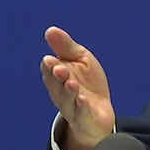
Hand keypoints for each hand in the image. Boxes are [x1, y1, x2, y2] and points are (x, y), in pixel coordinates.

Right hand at [41, 26, 114, 149]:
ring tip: (71, 83)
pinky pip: (81, 114)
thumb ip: (66, 47)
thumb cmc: (87, 84)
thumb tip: (50, 30)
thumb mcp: (80, 60)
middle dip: (58, 77)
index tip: (50, 59)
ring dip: (69, 92)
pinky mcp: (85, 119)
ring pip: (68, 101)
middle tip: (60, 69)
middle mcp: (61, 93)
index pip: (50, 71)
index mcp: (58, 77)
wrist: (99, 113)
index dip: (50, 66)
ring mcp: (73, 108)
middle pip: (57, 86)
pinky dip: (81, 108)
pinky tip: (83, 100)